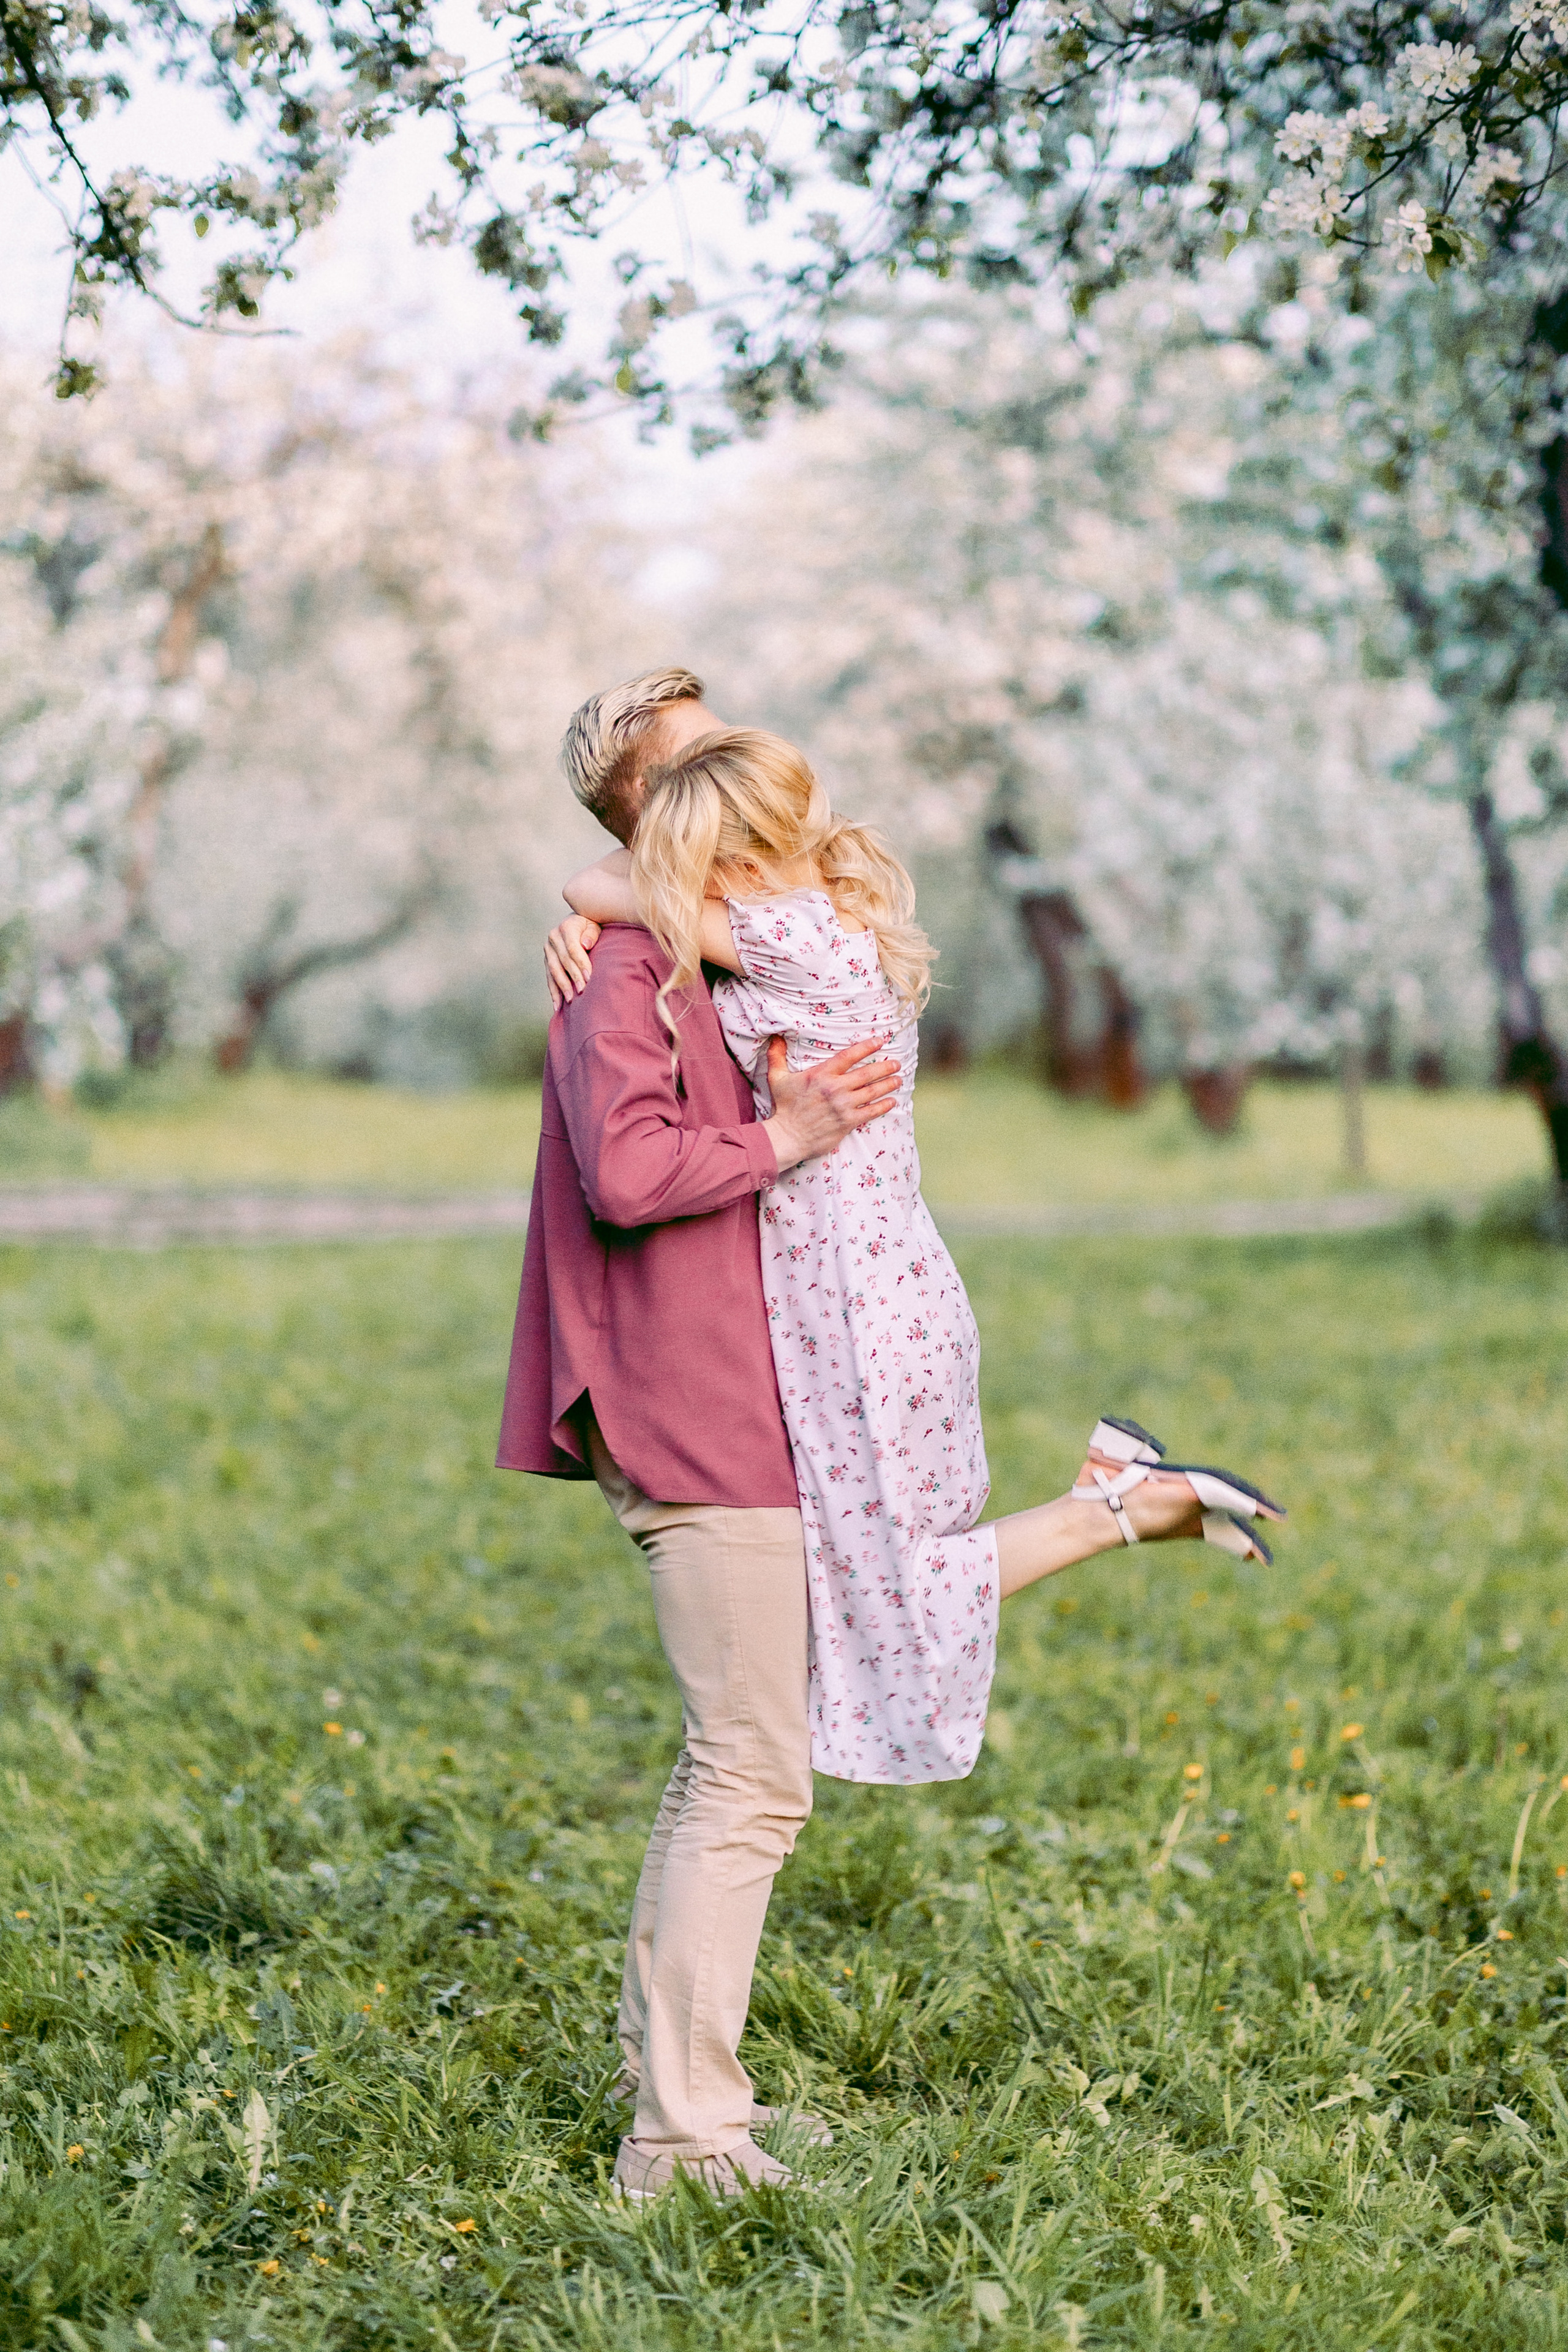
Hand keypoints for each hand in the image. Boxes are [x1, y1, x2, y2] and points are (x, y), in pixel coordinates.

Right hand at [545, 914, 600, 1011]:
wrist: (580, 922)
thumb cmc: (593, 924)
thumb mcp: (595, 924)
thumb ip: (591, 934)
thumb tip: (585, 945)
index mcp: (566, 927)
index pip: (572, 948)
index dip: (580, 963)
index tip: (589, 977)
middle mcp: (553, 937)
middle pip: (563, 961)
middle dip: (573, 977)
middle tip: (582, 991)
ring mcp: (548, 949)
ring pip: (554, 970)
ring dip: (562, 986)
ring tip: (570, 1000)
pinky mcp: (547, 959)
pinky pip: (549, 977)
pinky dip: (553, 992)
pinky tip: (557, 1006)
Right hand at [762, 1036, 900, 1172]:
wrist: (787, 1137)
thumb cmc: (783, 1108)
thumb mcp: (777, 1078)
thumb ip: (777, 1056)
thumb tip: (776, 1037)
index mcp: (821, 1074)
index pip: (849, 1056)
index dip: (866, 1047)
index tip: (879, 1042)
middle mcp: (835, 1088)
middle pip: (867, 1073)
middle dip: (885, 1067)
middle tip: (896, 1063)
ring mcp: (843, 1105)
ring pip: (872, 1091)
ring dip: (888, 1084)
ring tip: (898, 1079)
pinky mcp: (848, 1122)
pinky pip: (871, 1112)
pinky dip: (883, 1106)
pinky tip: (892, 1101)